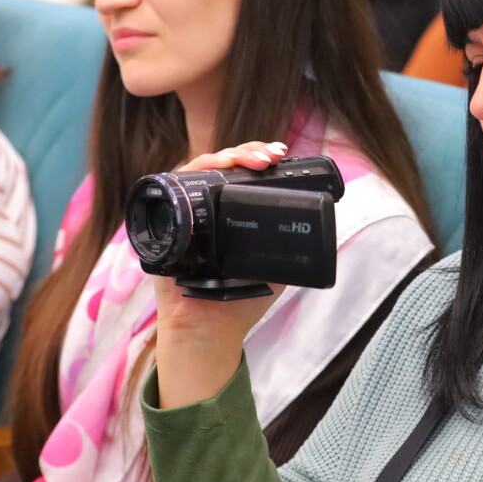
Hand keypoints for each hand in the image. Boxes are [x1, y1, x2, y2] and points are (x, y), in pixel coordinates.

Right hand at [152, 141, 288, 408]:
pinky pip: (172, 186)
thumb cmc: (239, 298)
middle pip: (223, 164)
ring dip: (223, 157)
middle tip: (269, 156)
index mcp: (232, 212)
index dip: (259, 156)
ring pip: (199, 168)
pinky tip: (209, 168)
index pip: (244, 172)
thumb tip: (317, 223)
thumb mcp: (272, 265)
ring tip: (247, 160)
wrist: (208, 329)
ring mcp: (184, 211)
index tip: (279, 154)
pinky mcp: (165, 220)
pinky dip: (191, 172)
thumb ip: (286, 244)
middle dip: (247, 152)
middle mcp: (206, 206)